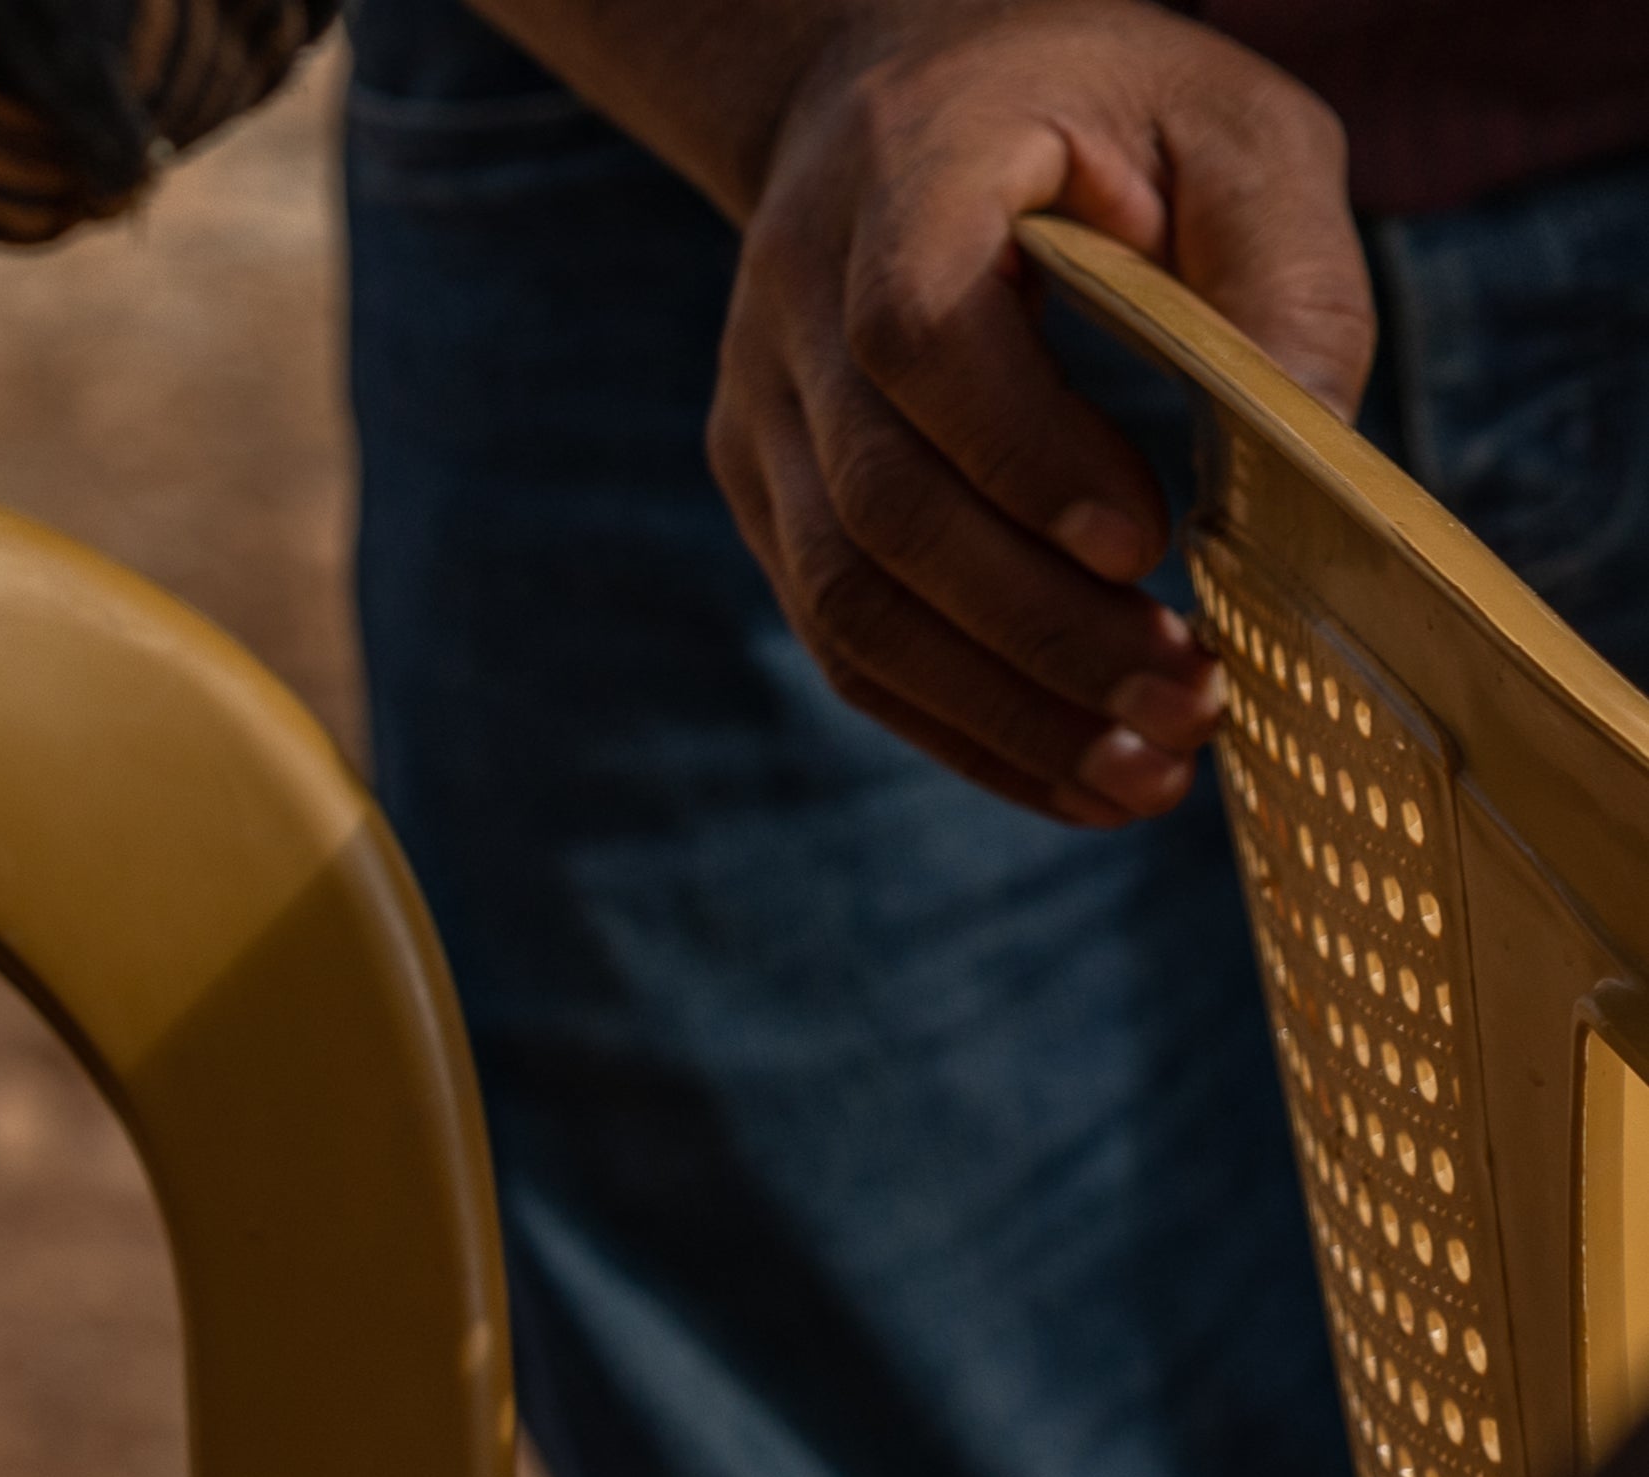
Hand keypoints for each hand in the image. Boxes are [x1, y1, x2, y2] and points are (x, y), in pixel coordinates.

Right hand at [708, 0, 1367, 825]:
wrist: (893, 101)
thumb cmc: (1091, 106)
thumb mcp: (1224, 120)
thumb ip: (1281, 261)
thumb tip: (1313, 451)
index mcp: (901, 179)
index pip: (915, 340)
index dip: (1020, 454)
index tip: (1145, 542)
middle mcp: (791, 307)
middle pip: (880, 509)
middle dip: (1038, 629)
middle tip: (1189, 701)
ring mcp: (761, 418)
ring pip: (846, 605)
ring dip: (999, 708)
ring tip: (1144, 774)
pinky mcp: (771, 503)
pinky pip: (845, 643)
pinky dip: (958, 726)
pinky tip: (1070, 776)